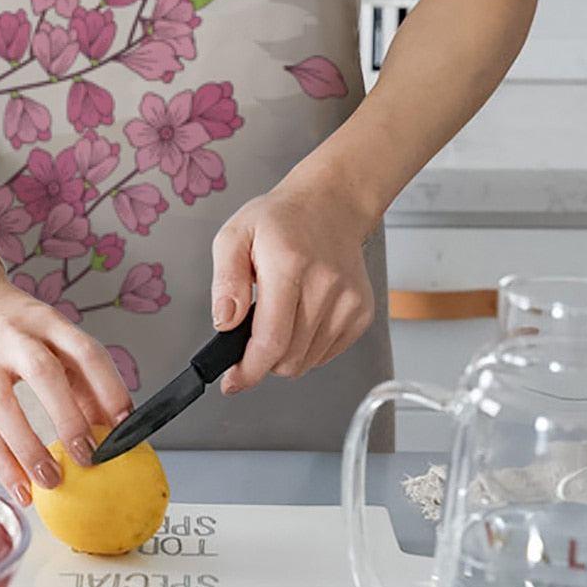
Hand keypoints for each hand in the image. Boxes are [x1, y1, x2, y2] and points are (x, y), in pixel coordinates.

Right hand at [0, 256, 133, 506]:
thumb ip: (79, 375)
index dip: (108, 386)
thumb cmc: (15, 324)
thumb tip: (111, 426)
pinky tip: (22, 488)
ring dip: (30, 448)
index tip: (127, 422)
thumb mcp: (51, 333)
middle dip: (68, 416)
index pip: (84, 350)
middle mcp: (13, 336)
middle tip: (89, 456)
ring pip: (3, 405)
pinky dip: (3, 464)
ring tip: (53, 480)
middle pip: (42, 371)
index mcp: (46, 321)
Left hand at [209, 177, 376, 391]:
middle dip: (262, 358)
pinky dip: (306, 346)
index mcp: (289, 265)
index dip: (249, 369)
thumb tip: (224, 322)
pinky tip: (299, 315)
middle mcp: (325, 285)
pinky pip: (326, 353)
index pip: (272, 339)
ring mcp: (349, 302)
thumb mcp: (234, 236)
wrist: (329, 206)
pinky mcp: (362, 313)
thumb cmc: (279, 220)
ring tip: (277, 314)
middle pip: (289, 358)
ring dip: (284, 352)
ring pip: (307, 361)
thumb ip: (225, 281)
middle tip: (250, 332)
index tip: (233, 381)